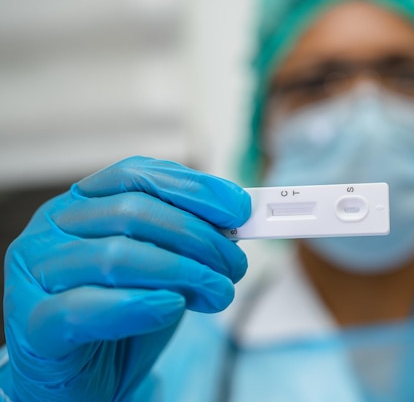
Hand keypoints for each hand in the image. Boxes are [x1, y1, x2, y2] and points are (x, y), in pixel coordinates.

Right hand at [3, 156, 250, 401]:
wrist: (84, 377)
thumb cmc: (122, 313)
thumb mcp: (161, 265)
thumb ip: (187, 239)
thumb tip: (235, 222)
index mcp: (83, 203)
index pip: (137, 176)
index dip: (193, 189)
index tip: (238, 209)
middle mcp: (53, 228)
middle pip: (133, 213)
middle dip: (198, 237)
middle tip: (234, 265)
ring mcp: (36, 273)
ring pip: (116, 256)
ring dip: (183, 272)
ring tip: (217, 292)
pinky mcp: (35, 324)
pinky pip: (85, 308)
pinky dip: (138, 305)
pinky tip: (172, 306)